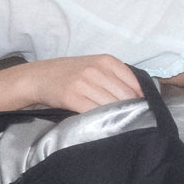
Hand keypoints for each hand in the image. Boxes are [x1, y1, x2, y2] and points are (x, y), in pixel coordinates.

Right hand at [26, 54, 144, 111]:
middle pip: (126, 96)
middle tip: (130, 117)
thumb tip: (140, 95)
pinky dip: (101, 119)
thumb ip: (116, 76)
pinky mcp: (73, 98)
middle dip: (131, 108)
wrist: (41, 76)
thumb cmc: (72, 73)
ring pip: (112, 105)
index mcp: (107, 61)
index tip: (142, 107)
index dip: (140, 98)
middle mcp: (97, 70)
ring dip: (117, 115)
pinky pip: (95, 112)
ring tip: (117, 121)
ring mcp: (84, 84)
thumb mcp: (96, 66)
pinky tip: (102, 121)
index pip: (135, 82)